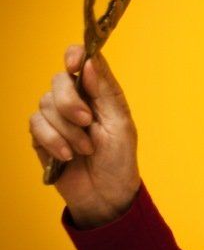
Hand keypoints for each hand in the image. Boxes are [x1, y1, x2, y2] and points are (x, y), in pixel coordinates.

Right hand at [30, 45, 140, 228]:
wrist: (106, 193)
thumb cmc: (119, 158)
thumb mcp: (121, 123)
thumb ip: (106, 91)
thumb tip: (91, 60)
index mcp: (98, 92)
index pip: (80, 60)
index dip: (74, 56)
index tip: (75, 66)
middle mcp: (75, 100)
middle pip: (58, 81)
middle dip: (71, 102)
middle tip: (88, 122)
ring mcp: (56, 118)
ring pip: (46, 104)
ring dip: (68, 130)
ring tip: (86, 149)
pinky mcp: (41, 136)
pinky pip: (36, 125)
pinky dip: (54, 141)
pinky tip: (68, 156)